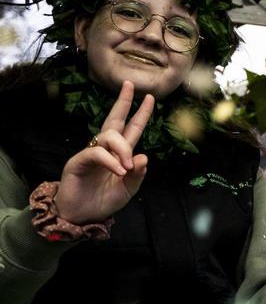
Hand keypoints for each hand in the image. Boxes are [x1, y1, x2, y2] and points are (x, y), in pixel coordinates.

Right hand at [55, 80, 152, 222]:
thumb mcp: (128, 189)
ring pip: (108, 136)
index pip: (131, 129)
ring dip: (122, 148)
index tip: (150, 98)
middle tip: (130, 85)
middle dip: (123, 102)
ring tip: (126, 166)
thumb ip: (137, 175)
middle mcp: (105, 150)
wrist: (82, 217)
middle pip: (114, 120)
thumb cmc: (103, 201)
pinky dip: (110, 160)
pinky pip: (96, 153)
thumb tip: (144, 157)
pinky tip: (118, 170)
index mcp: (119, 154)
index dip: (141, 114)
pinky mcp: (78, 162)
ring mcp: (90, 154)